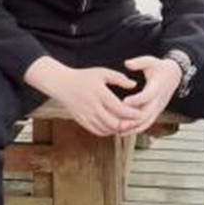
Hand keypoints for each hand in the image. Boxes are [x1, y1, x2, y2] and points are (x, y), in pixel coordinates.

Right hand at [24, 57, 143, 136]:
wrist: (62, 84)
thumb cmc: (84, 77)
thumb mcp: (102, 72)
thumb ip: (119, 78)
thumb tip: (134, 85)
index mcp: (99, 93)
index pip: (120, 108)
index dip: (133, 114)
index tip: (142, 113)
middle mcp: (92, 106)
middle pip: (114, 123)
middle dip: (127, 125)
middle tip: (136, 122)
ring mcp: (86, 115)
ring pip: (106, 129)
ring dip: (118, 129)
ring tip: (128, 125)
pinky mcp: (82, 121)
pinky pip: (97, 131)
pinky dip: (108, 132)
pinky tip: (114, 127)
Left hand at [117, 55, 181, 135]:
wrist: (174, 76)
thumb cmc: (160, 68)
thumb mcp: (150, 61)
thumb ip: (139, 62)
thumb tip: (127, 63)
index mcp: (156, 88)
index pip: (147, 96)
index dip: (136, 100)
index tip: (123, 101)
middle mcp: (158, 101)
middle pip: (146, 114)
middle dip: (131, 119)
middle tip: (115, 121)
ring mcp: (158, 109)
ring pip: (146, 123)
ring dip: (132, 128)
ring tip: (117, 131)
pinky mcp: (156, 113)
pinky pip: (146, 124)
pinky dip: (135, 129)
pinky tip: (123, 132)